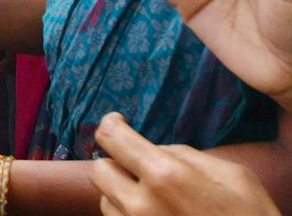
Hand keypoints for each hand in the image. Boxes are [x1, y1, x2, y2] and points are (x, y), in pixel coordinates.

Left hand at [92, 111, 278, 215]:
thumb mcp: (230, 174)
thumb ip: (184, 155)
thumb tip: (155, 149)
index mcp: (165, 175)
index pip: (111, 137)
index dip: (111, 124)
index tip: (118, 122)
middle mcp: (142, 204)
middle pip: (100, 169)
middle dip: (117, 163)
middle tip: (138, 165)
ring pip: (106, 199)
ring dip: (121, 193)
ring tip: (152, 197)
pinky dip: (127, 215)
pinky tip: (155, 214)